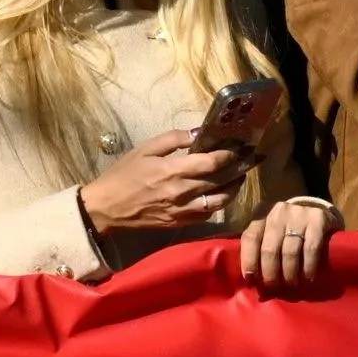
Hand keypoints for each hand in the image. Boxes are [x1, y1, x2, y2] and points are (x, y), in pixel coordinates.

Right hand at [77, 133, 244, 240]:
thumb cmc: (123, 175)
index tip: (240, 146)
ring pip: (219, 201)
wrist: (107, 208)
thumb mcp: (144, 149)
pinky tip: (222, 195)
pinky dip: (219, 204)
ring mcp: (182, 210)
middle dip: (239, 169)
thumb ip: (173, 139)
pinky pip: (207, 214)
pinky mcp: (180, 222)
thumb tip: (197, 133)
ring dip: (234, 189)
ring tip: (240, 178)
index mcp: (172, 171)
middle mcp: (182, 192)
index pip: (211, 162)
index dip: (230, 154)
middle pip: (220, 181)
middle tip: (251, 159)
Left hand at [230, 195, 334, 291]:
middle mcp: (279, 213)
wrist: (322, 214)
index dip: (249, 261)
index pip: (250, 238)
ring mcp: (299, 214)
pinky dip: (308, 267)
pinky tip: (308, 278)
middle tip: (275, 288)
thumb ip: (262, 253)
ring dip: (290, 274)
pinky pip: (310, 249)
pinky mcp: (318, 219)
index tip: (252, 280)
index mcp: (264, 219)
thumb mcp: (274, 238)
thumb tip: (253, 281)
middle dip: (271, 274)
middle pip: (269, 249)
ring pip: (289, 251)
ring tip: (292, 286)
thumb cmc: (293, 233)